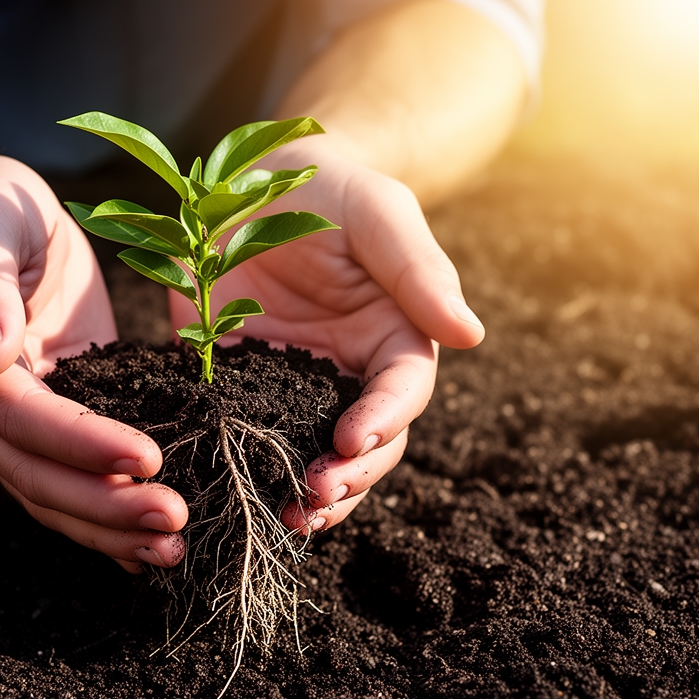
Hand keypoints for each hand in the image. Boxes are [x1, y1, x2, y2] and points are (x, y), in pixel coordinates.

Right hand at [0, 154, 187, 571]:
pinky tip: (142, 548)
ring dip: (109, 529)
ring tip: (173, 548)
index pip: (20, 418)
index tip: (146, 457)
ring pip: (50, 495)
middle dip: (106, 506)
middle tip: (176, 522)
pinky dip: (103, 517)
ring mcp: (7, 422)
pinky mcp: (45, 419)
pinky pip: (67, 480)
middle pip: (35, 475)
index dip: (81, 445)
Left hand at [169, 142, 484, 532]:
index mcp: (393, 340)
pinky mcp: (240, 382)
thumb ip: (419, 271)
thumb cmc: (332, 190)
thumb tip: (470, 334)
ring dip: (305, 492)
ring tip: (285, 517)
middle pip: (365, 443)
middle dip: (347, 475)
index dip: (382, 421)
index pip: (402, 393)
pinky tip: (229, 486)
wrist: (258, 182)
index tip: (350, 437)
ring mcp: (293, 384)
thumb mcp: (378, 215)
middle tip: (313, 496)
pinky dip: (245, 464)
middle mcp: (349, 374)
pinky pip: (246, 432)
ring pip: (311, 454)